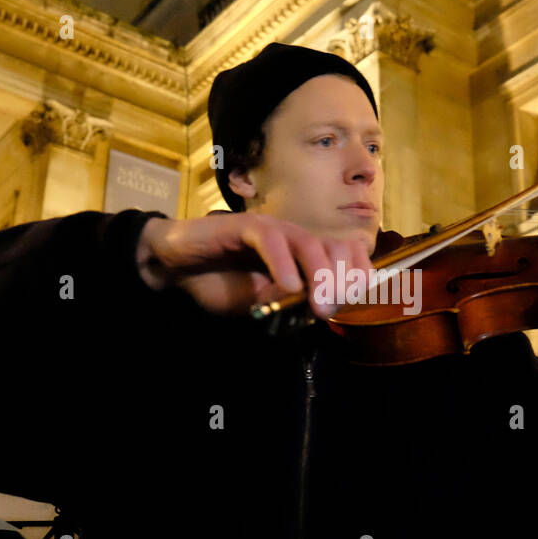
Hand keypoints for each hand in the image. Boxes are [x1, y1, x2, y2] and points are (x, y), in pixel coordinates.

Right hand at [136, 213, 373, 317]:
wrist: (176, 267)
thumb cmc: (220, 283)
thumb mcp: (262, 304)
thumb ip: (291, 304)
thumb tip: (324, 308)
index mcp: (305, 255)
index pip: (350, 254)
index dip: (360, 276)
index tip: (358, 305)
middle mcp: (295, 238)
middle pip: (339, 247)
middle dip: (344, 280)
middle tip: (333, 311)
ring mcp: (271, 230)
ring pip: (311, 243)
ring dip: (321, 276)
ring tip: (319, 307)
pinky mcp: (244, 227)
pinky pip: (272, 241)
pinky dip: (284, 264)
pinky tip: (288, 287)